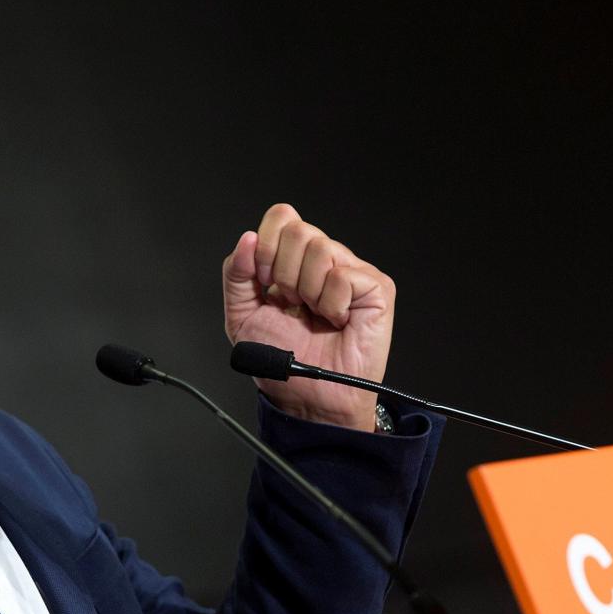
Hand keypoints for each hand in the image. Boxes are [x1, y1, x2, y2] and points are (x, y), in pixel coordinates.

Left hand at [222, 204, 394, 430]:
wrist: (309, 397)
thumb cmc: (282, 360)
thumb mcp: (241, 315)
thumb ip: (236, 274)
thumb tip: (247, 239)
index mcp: (294, 259)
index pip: (282, 217)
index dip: (266, 246)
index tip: (265, 283)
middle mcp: (324, 259)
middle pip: (298, 229)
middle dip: (283, 273)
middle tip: (293, 304)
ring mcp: (352, 270)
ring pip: (320, 248)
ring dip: (307, 291)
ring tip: (315, 315)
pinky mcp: (376, 288)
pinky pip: (342, 276)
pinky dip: (331, 304)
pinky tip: (336, 320)